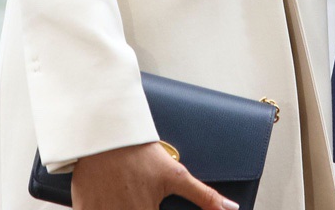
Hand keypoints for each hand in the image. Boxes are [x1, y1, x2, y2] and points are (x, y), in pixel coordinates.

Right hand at [72, 141, 237, 209]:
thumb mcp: (175, 174)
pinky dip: (103, 206)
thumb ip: (204, 196)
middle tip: (139, 191)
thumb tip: (231, 209)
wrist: (106, 132)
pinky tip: (109, 197)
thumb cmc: (142, 153)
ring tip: (125, 192)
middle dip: (141, 205)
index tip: (155, 204)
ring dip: (122, 205)